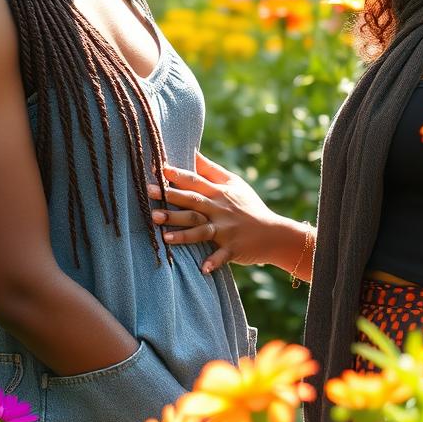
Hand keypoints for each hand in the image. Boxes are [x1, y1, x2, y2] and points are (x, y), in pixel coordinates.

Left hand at [148, 151, 285, 273]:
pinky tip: (202, 269)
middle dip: (171, 198)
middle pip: (193, 202)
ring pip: (201, 230)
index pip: (195, 180)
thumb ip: (211, 170)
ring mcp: (226, 230)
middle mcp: (220, 209)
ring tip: (163, 235)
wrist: (274, 232)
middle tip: (149, 193)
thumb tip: (193, 152)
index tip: (158, 168)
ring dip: (183, 233)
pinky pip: (222, 256)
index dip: (177, 174)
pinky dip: (213, 261)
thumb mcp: (234, 183)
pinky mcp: (232, 248)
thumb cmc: (250, 206)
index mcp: (219, 193)